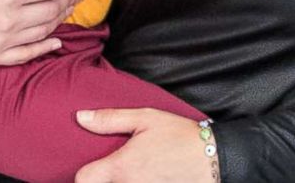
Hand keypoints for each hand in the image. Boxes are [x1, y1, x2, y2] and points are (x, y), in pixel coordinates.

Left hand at [74, 109, 210, 182]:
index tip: (90, 168)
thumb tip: (80, 117)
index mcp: (121, 167)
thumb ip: (110, 119)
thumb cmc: (180, 137)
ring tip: (131, 173)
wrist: (214, 159)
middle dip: (102, 181)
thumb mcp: (146, 118)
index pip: (82, 180)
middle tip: (108, 171)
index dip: (82, 175)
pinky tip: (146, 177)